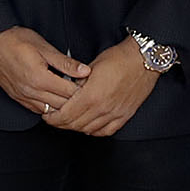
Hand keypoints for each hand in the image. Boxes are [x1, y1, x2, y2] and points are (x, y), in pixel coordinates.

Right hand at [0, 26, 88, 117]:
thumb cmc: (15, 40)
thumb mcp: (44, 47)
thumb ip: (65, 62)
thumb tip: (85, 71)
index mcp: (40, 79)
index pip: (69, 93)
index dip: (83, 90)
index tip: (91, 85)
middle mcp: (30, 92)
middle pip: (61, 105)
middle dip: (75, 100)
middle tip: (86, 92)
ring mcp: (22, 96)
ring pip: (49, 111)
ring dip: (61, 105)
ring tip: (72, 96)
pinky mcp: (16, 97)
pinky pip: (36, 110)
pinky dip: (48, 107)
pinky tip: (54, 99)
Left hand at [40, 36, 160, 137]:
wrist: (142, 60)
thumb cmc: (117, 59)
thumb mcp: (89, 68)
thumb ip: (76, 83)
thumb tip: (66, 92)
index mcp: (91, 97)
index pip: (65, 116)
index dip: (53, 118)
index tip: (47, 115)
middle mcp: (103, 109)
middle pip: (75, 125)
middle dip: (61, 124)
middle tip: (54, 119)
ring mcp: (115, 114)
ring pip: (89, 130)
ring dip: (76, 127)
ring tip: (69, 121)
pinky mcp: (125, 115)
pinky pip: (106, 131)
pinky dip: (94, 131)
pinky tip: (89, 126)